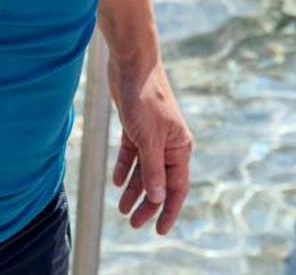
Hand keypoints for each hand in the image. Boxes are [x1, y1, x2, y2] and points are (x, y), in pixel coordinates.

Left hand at [109, 59, 191, 235]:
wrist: (132, 63)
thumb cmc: (145, 98)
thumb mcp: (148, 138)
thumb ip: (153, 169)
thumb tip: (158, 198)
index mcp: (179, 148)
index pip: (176, 187)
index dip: (169, 210)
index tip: (160, 230)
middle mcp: (168, 144)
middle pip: (159, 182)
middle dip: (147, 204)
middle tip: (133, 223)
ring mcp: (152, 135)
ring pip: (144, 170)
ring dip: (134, 189)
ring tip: (121, 208)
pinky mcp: (135, 126)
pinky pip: (132, 154)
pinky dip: (125, 168)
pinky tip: (116, 181)